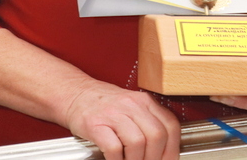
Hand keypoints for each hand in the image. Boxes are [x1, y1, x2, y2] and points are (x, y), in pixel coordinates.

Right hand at [64, 80, 179, 159]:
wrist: (74, 94)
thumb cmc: (105, 105)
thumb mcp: (132, 107)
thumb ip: (148, 123)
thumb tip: (164, 152)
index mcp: (145, 101)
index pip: (170, 126)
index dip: (172, 150)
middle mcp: (131, 105)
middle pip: (156, 136)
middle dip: (155, 158)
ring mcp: (113, 113)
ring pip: (137, 143)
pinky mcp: (95, 124)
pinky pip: (113, 148)